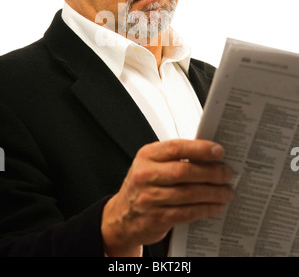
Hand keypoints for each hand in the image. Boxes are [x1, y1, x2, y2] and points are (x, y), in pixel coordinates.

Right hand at [101, 139, 233, 255]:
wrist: (122, 216)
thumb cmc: (143, 185)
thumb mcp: (152, 164)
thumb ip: (174, 157)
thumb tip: (210, 154)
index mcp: (147, 155)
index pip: (176, 148)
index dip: (200, 149)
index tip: (219, 151)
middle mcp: (145, 175)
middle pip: (184, 171)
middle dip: (211, 172)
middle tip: (227, 173)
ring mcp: (149, 198)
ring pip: (189, 194)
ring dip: (213, 193)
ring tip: (227, 191)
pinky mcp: (156, 218)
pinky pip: (187, 212)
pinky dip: (205, 209)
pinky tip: (216, 205)